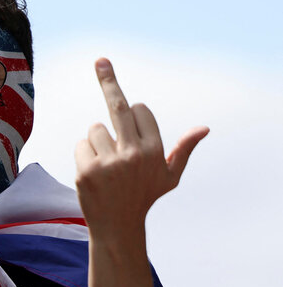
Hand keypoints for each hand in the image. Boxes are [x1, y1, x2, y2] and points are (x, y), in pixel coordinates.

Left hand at [74, 58, 208, 237]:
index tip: (132, 119)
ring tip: (106, 165)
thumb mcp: (169, 176)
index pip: (139, 110)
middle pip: (117, 105)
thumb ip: (183, 150)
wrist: (118, 226)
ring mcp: (109, 163)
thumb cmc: (144, 196)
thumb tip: (204, 129)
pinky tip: (93, 174)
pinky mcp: (87, 171)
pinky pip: (81, 144)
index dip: (134, 115)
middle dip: (109, 80)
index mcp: (154, 150)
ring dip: (98, 141)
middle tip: (100, 60)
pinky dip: (84, 154)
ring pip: (95, 128)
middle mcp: (133, 154)